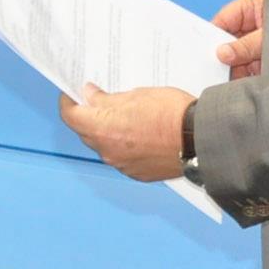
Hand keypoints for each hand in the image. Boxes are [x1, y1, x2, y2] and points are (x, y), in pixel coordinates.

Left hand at [57, 84, 192, 182]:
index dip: (68, 102)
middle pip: (86, 133)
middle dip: (89, 117)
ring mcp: (123, 165)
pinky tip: (138, 134)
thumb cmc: (170, 113)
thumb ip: (106, 99)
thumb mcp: (135, 95)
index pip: (71, 116)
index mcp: (102, 128)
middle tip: (99, 101)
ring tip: (124, 117)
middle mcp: (108, 151)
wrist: (200, 139)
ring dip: (107, 133)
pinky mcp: (138, 174)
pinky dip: (124, 147)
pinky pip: (122, 158)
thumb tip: (90, 96)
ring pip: (105, 147)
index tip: (72, 94)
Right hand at [213, 0, 265, 78]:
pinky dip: (245, 75)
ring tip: (223, 80)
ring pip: (239, 55)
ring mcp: (260, 41)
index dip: (211, 35)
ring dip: (235, 67)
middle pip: (230, 39)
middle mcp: (253, 23)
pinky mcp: (267, 57)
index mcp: (251, 7)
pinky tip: (237, 85)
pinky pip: (250, 65)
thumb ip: (245, 46)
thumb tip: (221, 54)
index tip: (201, 50)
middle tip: (210, 70)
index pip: (223, 20)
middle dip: (223, 55)